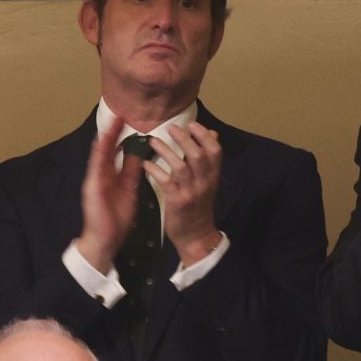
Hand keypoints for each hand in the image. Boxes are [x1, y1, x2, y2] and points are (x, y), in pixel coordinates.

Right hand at [73, 114, 144, 272]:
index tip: (128, 120)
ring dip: (106, 137)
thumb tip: (140, 154)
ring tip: (113, 122)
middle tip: (121, 114)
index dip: (122, 135)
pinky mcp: (92, 187)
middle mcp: (102, 174)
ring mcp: (95, 179)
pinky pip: (96, 167)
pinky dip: (99, 154)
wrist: (105, 239)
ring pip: (100, 154)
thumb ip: (132, 172)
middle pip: (108, 148)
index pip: (117, 150)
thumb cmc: (116, 219)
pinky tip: (102, 142)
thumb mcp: (130, 190)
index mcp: (111, 174)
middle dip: (113, 131)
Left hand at [147, 122, 222, 264]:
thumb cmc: (199, 206)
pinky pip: (166, 182)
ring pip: (181, 166)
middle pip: (198, 154)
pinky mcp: (177, 202)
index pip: (215, 150)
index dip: (204, 135)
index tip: (192, 124)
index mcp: (213, 176)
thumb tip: (212, 133)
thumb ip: (208, 159)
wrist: (196, 236)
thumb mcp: (208, 181)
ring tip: (153, 141)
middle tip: (171, 128)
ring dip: (166, 151)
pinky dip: (155, 170)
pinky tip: (146, 163)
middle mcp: (204, 182)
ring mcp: (191, 192)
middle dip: (184, 138)